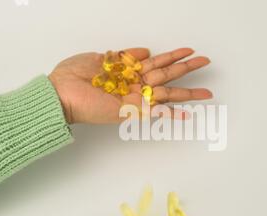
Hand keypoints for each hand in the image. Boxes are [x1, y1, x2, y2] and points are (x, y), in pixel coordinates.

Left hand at [48, 48, 211, 123]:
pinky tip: (186, 115)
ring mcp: (134, 99)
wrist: (59, 93)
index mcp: (128, 71)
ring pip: (166, 94)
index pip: (157, 62)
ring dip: (187, 92)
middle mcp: (134, 84)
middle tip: (206, 62)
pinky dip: (170, 115)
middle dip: (187, 68)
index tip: (189, 51)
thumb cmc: (74, 75)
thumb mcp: (101, 56)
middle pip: (167, 75)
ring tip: (206, 91)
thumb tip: (145, 50)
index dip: (173, 56)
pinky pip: (153, 114)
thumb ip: (124, 55)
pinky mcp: (129, 112)